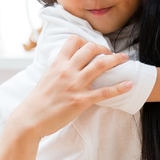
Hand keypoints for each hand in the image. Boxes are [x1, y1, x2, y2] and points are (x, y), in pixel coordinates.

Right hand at [7, 35, 131, 139]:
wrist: (30, 119)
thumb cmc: (37, 101)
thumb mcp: (46, 78)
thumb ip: (58, 69)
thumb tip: (67, 63)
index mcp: (57, 64)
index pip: (73, 41)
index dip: (86, 41)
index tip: (93, 46)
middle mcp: (67, 71)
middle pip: (90, 49)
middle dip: (104, 48)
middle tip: (111, 53)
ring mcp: (75, 85)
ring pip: (100, 65)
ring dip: (116, 60)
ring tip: (125, 58)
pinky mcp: (81, 101)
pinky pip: (105, 92)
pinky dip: (119, 87)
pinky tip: (129, 84)